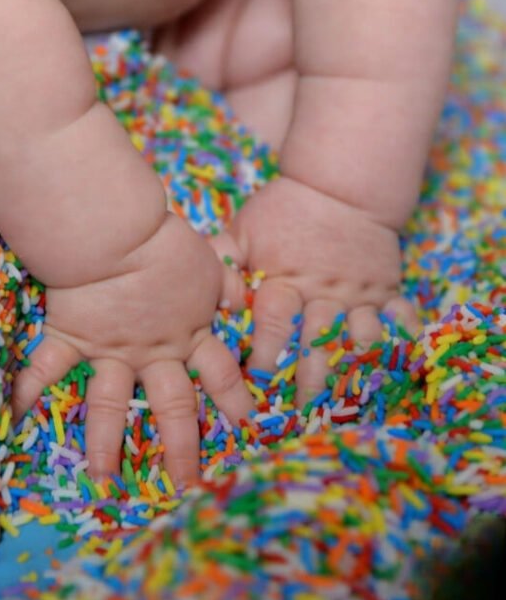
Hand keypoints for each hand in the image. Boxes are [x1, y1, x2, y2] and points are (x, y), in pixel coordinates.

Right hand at [12, 213, 252, 486]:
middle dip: (181, 448)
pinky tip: (11, 418)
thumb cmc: (168, 243)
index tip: (244, 426)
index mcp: (189, 332)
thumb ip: (225, 281)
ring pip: (109, 406)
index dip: (234, 399)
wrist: (120, 236)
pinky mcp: (72, 337)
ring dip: (105, 446)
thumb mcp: (209, 260)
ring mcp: (110, 350)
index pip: (219, 373)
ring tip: (103, 482)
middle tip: (186, 485)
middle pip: (173, 407)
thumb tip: (238, 297)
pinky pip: (46, 368)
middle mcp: (152, 352)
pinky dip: (26, 390)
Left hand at [212, 176, 419, 407]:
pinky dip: (403, 342)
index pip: (273, 324)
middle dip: (309, 380)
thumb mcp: (245, 230)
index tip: (254, 385)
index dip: (264, 356)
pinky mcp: (386, 288)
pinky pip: (400, 319)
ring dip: (354, 371)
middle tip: (301, 413)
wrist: (338, 185)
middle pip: (317, 343)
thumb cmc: (283, 210)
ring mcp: (358, 292)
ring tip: (347, 403)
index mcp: (284, 278)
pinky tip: (401, 368)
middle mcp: (323, 292)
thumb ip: (222, 261)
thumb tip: (197, 291)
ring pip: (360, 339)